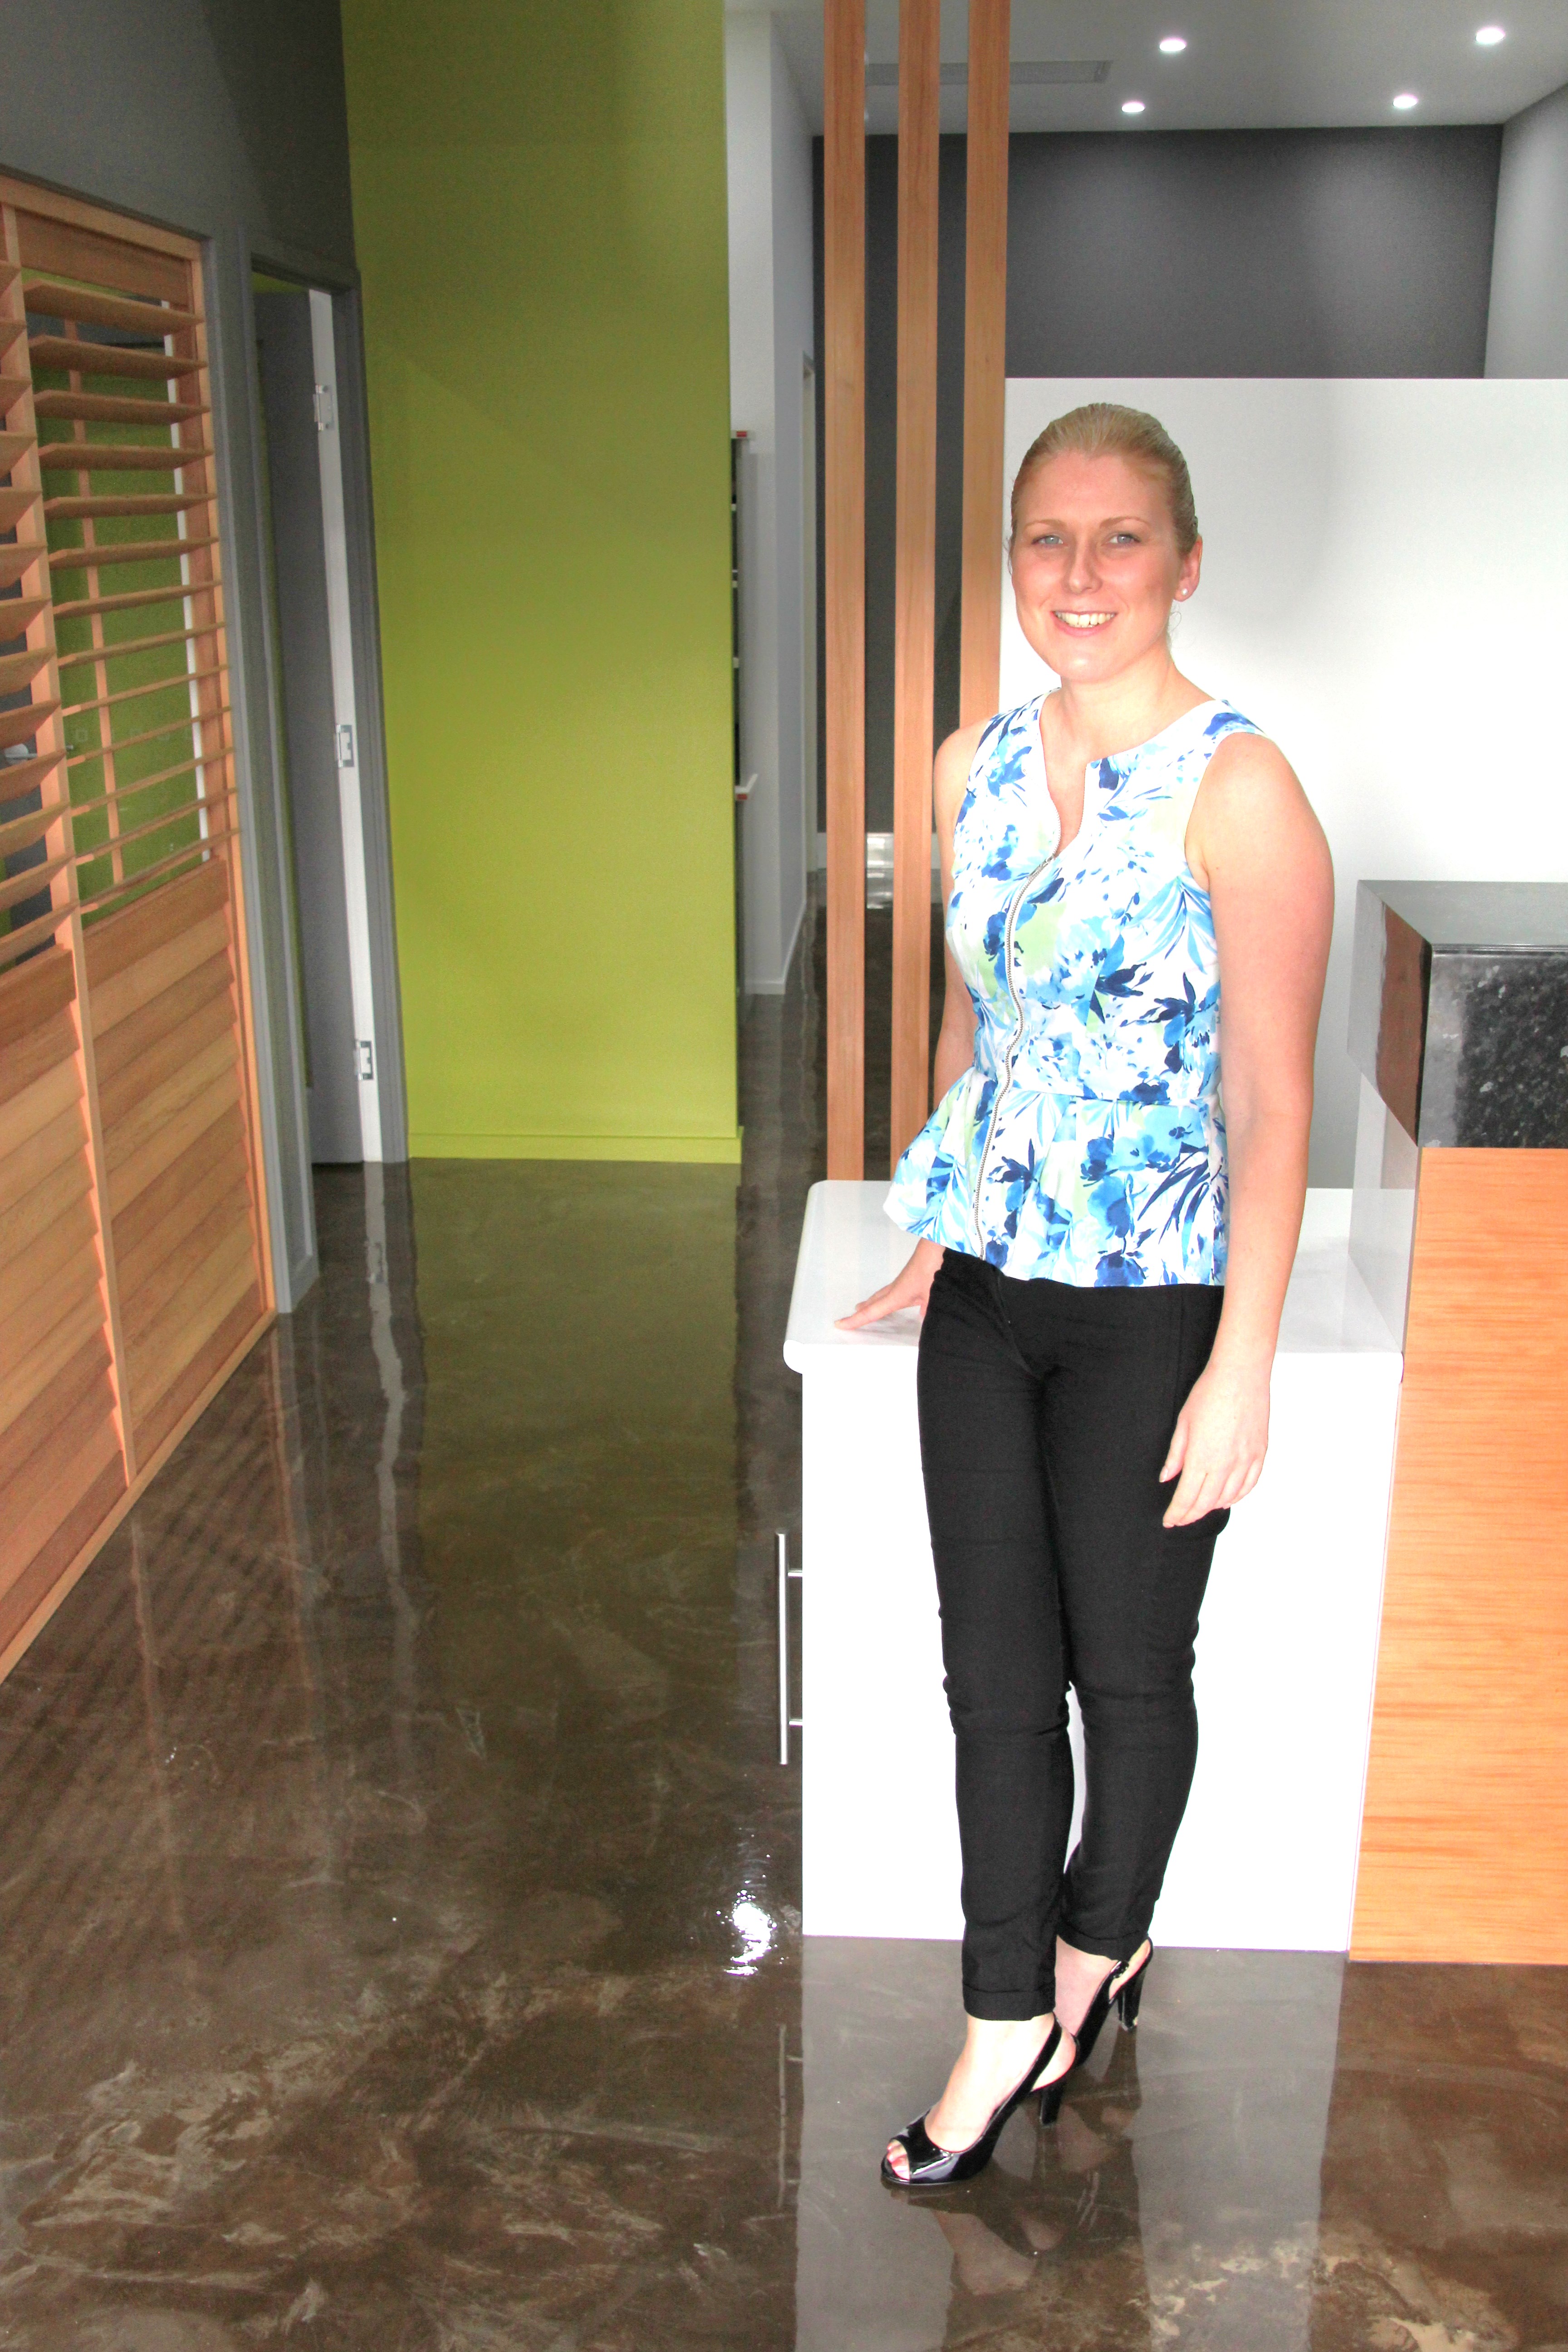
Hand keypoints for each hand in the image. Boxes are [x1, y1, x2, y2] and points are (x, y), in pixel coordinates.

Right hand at [835, 1240, 944, 1330]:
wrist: (935, 1248)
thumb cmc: (931, 1270)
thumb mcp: (931, 1295)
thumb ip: (928, 1310)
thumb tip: (927, 1321)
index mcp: (895, 1297)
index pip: (870, 1312)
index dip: (854, 1320)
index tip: (839, 1324)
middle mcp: (894, 1290)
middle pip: (872, 1303)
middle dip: (861, 1311)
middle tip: (851, 1316)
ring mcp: (900, 1283)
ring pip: (881, 1295)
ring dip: (871, 1302)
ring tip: (864, 1306)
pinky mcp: (908, 1278)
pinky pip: (891, 1290)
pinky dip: (884, 1297)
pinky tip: (895, 1298)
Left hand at [1159, 1355, 1269, 1526]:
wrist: (1241, 1375)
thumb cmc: (1209, 1393)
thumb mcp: (1183, 1424)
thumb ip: (1176, 1455)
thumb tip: (1167, 1477)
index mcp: (1202, 1458)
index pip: (1187, 1497)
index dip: (1177, 1513)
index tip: (1169, 1520)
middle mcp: (1226, 1465)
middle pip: (1206, 1502)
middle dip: (1190, 1515)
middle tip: (1180, 1519)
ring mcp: (1246, 1460)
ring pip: (1228, 1497)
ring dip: (1211, 1507)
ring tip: (1199, 1509)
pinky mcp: (1260, 1453)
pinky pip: (1249, 1485)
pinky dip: (1236, 1497)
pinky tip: (1226, 1499)